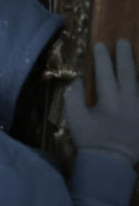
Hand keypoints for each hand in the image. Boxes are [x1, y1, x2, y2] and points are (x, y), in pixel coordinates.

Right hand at [64, 40, 138, 163]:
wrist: (110, 163)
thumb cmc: (90, 141)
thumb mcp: (75, 119)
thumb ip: (74, 97)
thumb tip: (79, 80)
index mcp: (109, 102)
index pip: (105, 74)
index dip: (102, 58)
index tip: (99, 44)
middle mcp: (129, 103)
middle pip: (128, 74)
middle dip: (124, 57)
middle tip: (123, 42)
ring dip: (136, 70)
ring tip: (134, 57)